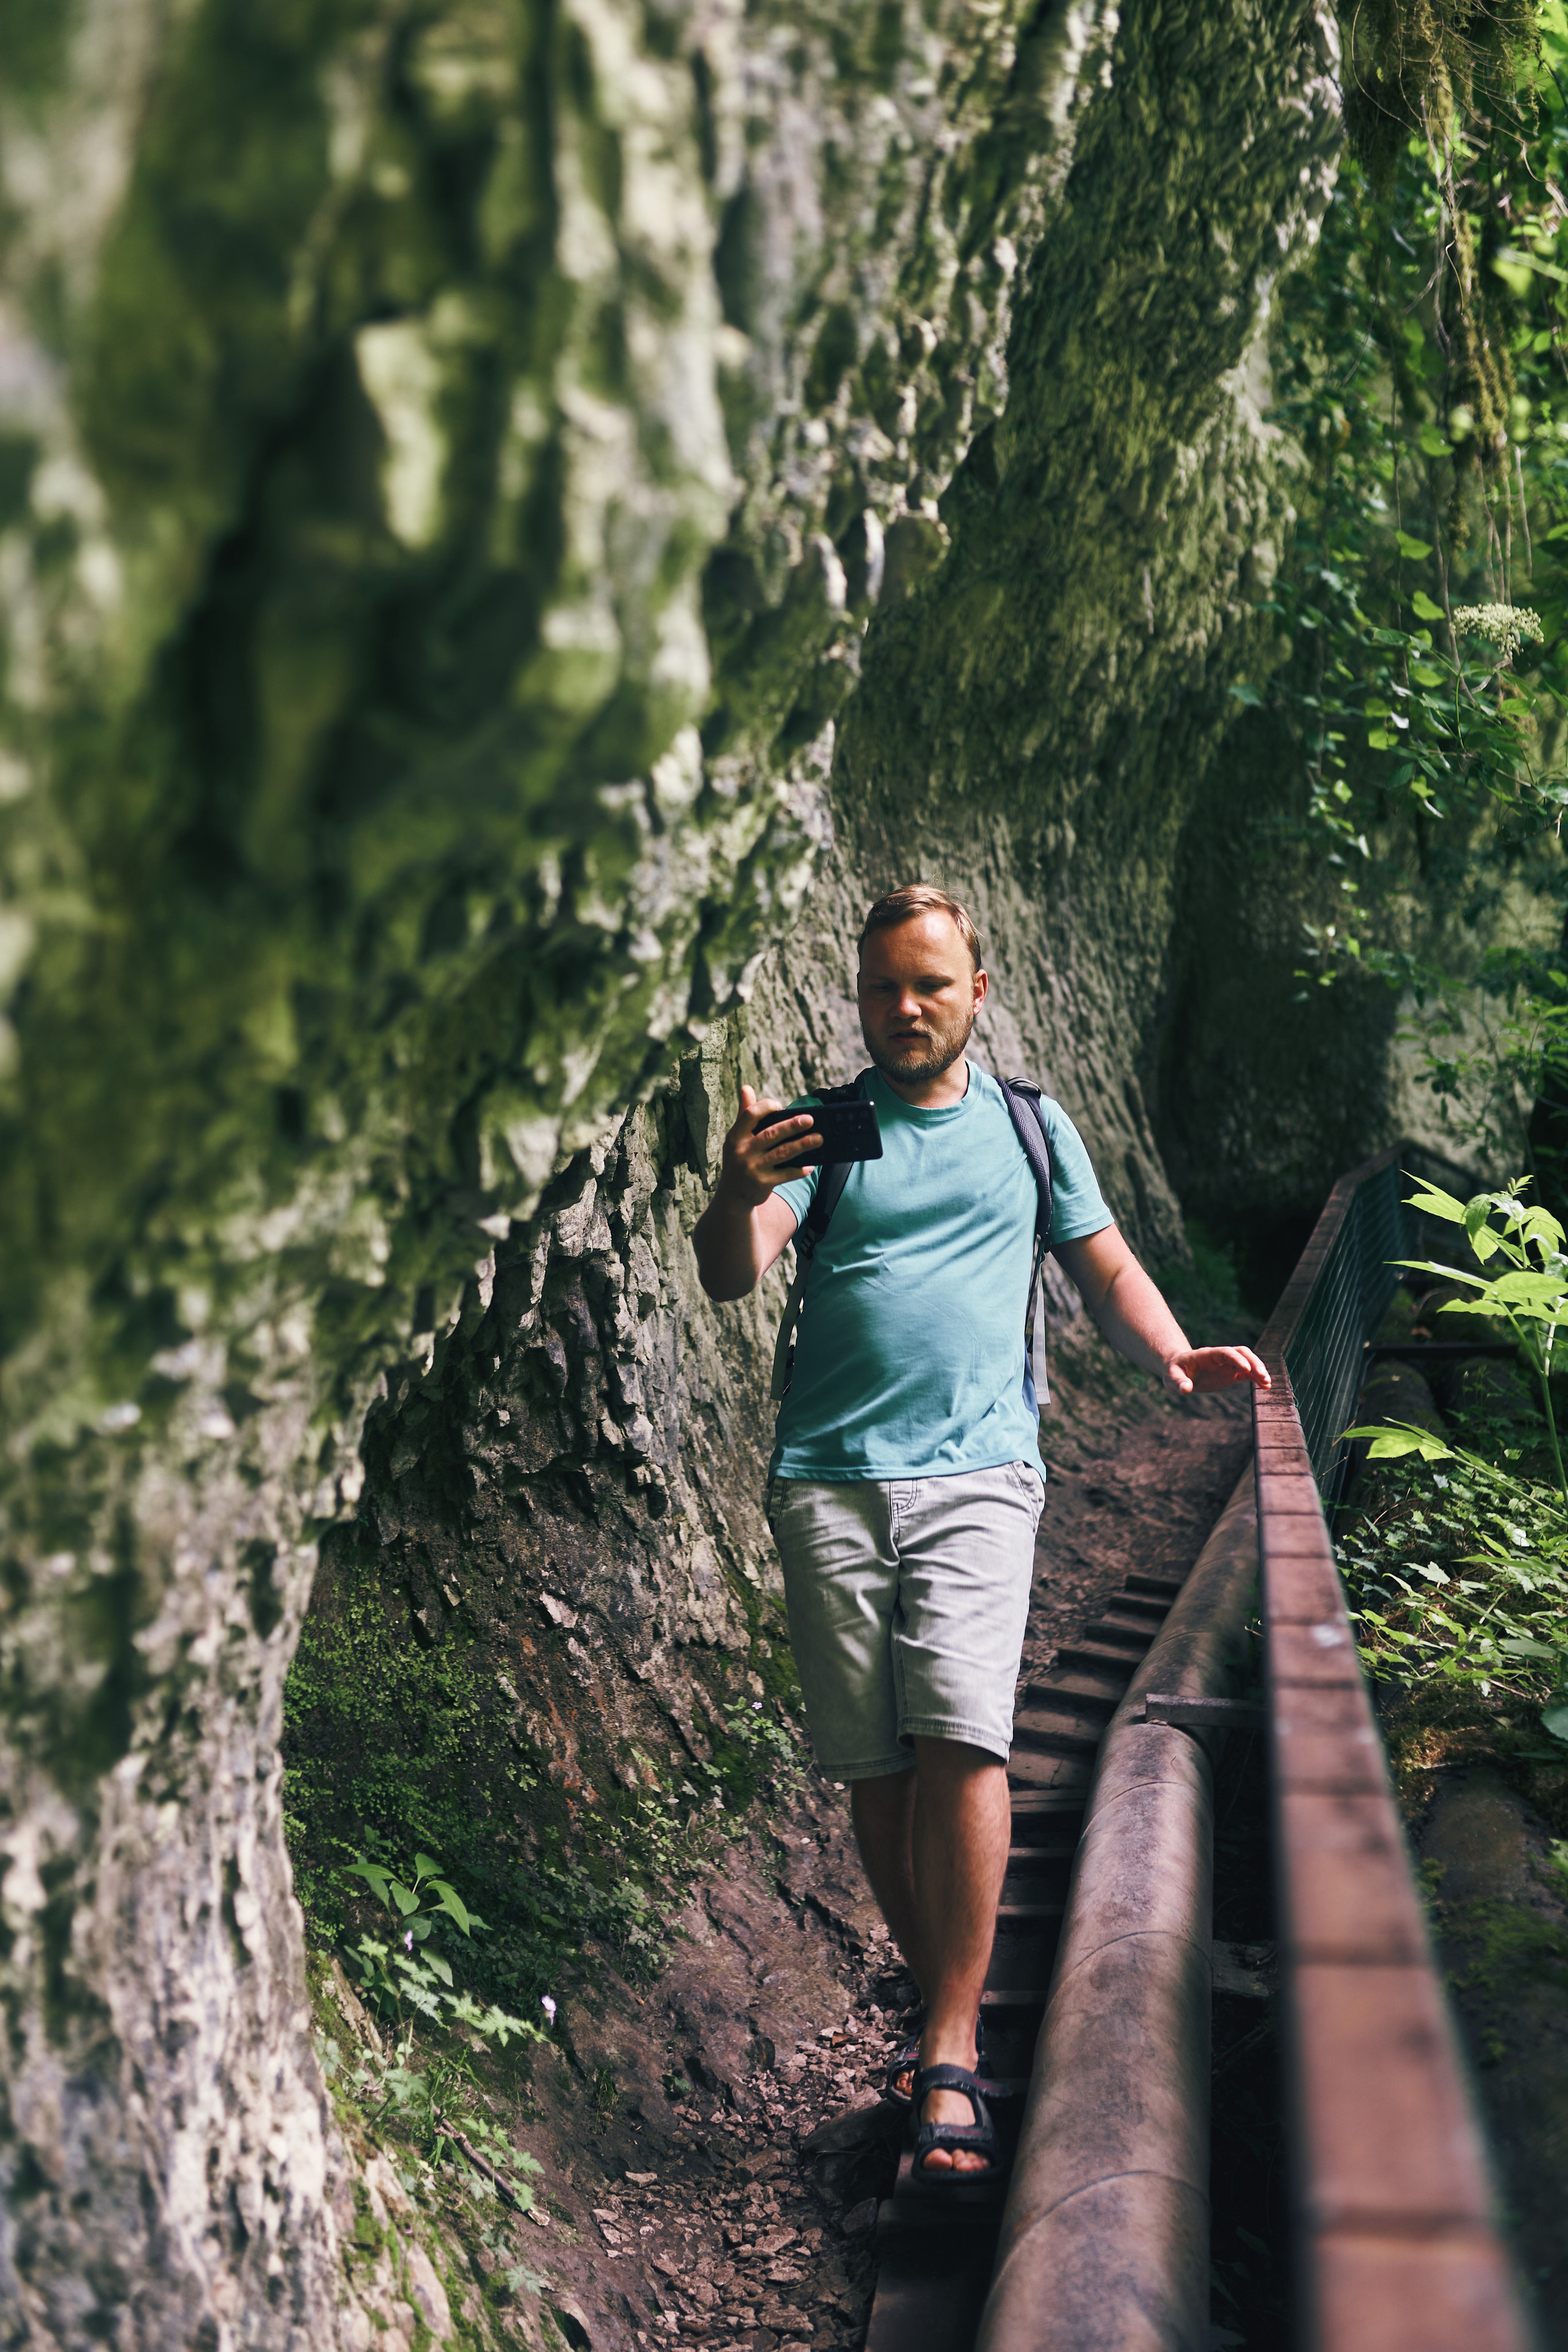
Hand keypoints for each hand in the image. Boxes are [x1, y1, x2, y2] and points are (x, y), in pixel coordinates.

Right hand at [717, 1084, 821, 1209]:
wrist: (732, 1196)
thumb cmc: (739, 1159)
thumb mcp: (736, 1139)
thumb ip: (745, 1114)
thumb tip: (746, 1088)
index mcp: (735, 1136)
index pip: (750, 1115)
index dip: (766, 1107)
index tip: (780, 1106)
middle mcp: (742, 1152)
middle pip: (771, 1134)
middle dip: (792, 1126)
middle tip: (810, 1119)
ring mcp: (752, 1168)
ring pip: (782, 1153)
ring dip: (802, 1145)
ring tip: (819, 1139)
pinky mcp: (762, 1184)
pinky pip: (785, 1175)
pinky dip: (799, 1170)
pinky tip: (810, 1166)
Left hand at [1161, 1345, 1271, 1397]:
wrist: (1179, 1370)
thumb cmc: (1175, 1372)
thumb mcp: (1171, 1377)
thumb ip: (1178, 1382)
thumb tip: (1185, 1389)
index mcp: (1207, 1354)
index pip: (1225, 1352)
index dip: (1236, 1358)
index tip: (1245, 1368)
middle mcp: (1221, 1357)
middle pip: (1242, 1353)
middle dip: (1253, 1362)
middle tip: (1262, 1376)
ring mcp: (1227, 1365)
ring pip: (1248, 1362)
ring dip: (1258, 1370)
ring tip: (1267, 1384)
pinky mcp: (1231, 1374)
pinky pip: (1247, 1374)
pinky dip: (1256, 1378)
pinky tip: (1265, 1387)